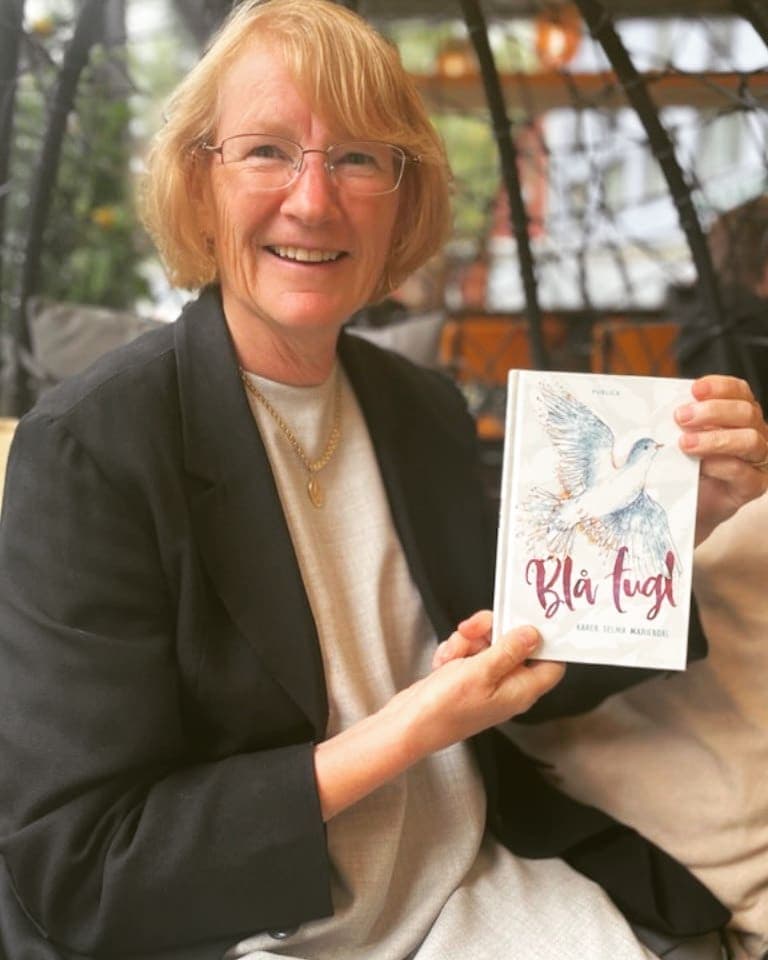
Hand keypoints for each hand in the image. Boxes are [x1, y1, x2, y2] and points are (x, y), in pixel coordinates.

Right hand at [395, 610, 564, 758]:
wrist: (409, 726)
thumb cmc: (445, 708)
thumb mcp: (480, 672)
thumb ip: (509, 650)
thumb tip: (534, 634)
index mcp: (522, 690)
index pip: (552, 663)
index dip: (545, 640)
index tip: (526, 619)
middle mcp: (508, 686)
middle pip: (515, 644)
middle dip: (490, 631)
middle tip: (471, 630)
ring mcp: (487, 682)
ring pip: (487, 644)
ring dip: (467, 641)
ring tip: (451, 656)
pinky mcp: (468, 678)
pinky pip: (469, 651)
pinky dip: (455, 651)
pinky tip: (442, 663)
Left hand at [675, 375, 767, 543]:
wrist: (687, 504)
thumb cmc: (685, 464)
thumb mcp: (680, 436)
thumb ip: (680, 422)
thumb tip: (660, 407)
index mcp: (739, 415)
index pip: (739, 391)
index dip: (720, 387)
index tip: (695, 389)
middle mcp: (755, 433)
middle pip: (746, 412)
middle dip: (712, 411)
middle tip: (681, 417)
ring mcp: (758, 460)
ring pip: (749, 440)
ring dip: (715, 439)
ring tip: (685, 444)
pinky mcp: (753, 486)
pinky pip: (743, 472)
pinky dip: (720, 465)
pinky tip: (700, 466)